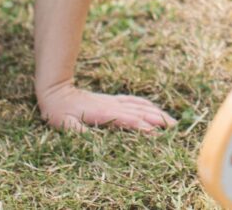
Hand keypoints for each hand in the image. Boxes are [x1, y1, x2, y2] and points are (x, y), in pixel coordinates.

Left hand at [38, 80, 175, 132]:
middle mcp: (111, 105)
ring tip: (171, 121)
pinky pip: (133, 101)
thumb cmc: (59, 112)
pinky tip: (153, 108)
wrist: (56, 91)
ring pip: (139, 105)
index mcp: (103, 112)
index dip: (141, 126)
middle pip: (139, 111)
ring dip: (156, 112)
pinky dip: (146, 105)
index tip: (156, 134)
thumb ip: (77, 132)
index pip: (127, 119)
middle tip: (174, 128)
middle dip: (157, 119)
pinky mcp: (112, 100)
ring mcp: (113, 101)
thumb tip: (91, 140)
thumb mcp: (64, 124)